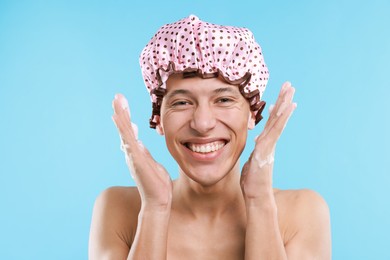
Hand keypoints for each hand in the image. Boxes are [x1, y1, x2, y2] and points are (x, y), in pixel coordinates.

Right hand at [111, 94, 172, 209]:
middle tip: (117, 96)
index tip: (123, 103)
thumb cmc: (157, 184)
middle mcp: (131, 152)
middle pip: (124, 128)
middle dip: (121, 111)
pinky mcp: (136, 159)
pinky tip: (118, 118)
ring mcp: (133, 155)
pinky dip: (123, 129)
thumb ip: (144, 153)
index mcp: (136, 152)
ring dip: (120, 115)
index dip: (126, 116)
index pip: (129, 130)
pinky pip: (129, 141)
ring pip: (124, 132)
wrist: (158, 201)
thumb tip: (139, 142)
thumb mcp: (152, 163)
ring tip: (116, 101)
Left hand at [241, 82, 295, 200]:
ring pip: (278, 120)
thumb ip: (255, 152)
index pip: (271, 123)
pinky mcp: (267, 148)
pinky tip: (287, 107)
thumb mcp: (251, 163)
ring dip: (284, 104)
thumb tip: (257, 145)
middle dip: (283, 100)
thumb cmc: (253, 183)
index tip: (279, 98)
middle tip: (289, 85)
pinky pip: (275, 130)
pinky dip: (282, 118)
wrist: (257, 196)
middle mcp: (269, 142)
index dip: (276, 110)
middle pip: (277, 117)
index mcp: (264, 144)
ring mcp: (269, 145)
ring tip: (290, 90)